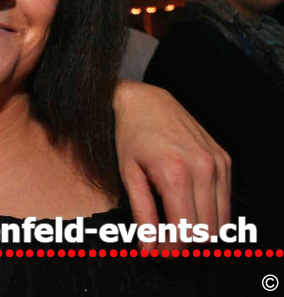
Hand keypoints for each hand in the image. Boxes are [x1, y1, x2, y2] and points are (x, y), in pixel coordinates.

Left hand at [113, 80, 230, 250]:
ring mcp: (218, 163)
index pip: (185, 229)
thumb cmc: (132, 135)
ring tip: (176, 228)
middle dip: (187, 243)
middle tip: (166, 242)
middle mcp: (203, 168)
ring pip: (222, 219)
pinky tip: (190, 209)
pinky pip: (226, 200)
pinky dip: (211, 213)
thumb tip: (148, 247)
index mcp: (176, 173)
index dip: (173, 249)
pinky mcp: (225, 160)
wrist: (147, 101)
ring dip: (202, 231)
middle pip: (207, 228)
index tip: (158, 253)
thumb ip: (142, 213)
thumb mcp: (129, 174)